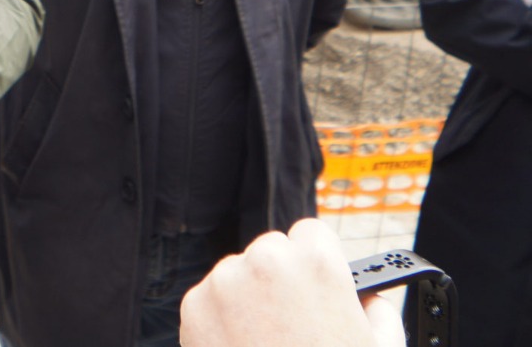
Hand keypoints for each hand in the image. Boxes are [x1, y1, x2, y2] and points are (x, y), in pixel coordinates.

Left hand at [180, 219, 405, 346]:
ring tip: (269, 346)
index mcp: (315, 262)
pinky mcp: (194, 308)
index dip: (318, 264)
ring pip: (239, 277)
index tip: (317, 286)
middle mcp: (265, 261)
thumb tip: (368, 297)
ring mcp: (224, 282)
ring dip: (250, 301)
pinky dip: (223, 322)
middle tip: (294, 327)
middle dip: (281, 283)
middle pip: (272, 253)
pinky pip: (212, 302)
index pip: (312, 234)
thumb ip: (376, 311)